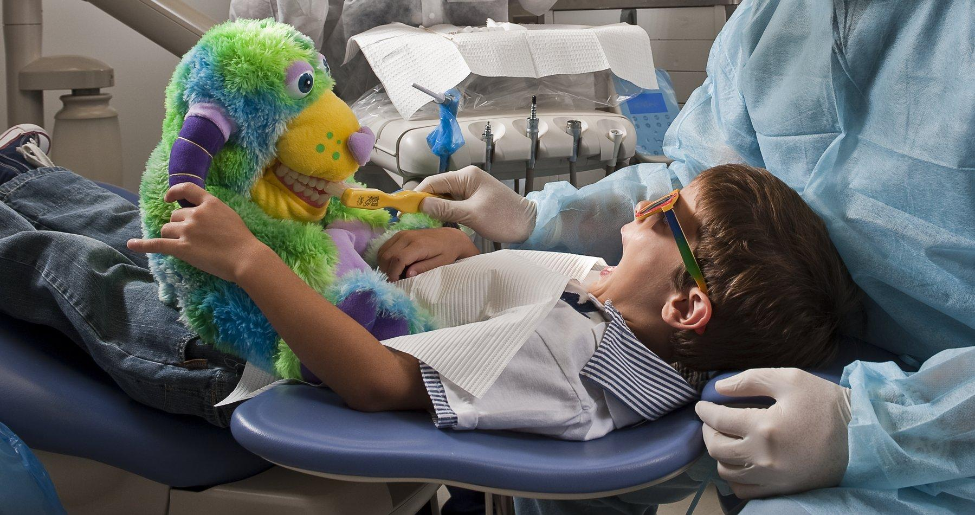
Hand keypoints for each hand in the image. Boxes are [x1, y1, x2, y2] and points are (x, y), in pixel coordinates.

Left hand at [127, 183, 268, 282]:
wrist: (245, 258)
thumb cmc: (242, 240)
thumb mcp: (229, 216)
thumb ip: (212, 212)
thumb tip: (198, 215)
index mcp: (209, 203)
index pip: (187, 189)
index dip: (174, 192)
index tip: (168, 198)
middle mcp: (196, 214)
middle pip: (175, 216)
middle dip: (179, 226)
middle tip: (194, 239)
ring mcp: (187, 230)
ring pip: (167, 230)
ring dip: (172, 237)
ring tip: (188, 247)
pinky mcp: (182, 248)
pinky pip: (157, 244)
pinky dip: (142, 244)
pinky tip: (131, 244)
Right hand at [377, 227, 478, 279]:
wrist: (451, 237)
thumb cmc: (448, 252)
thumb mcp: (440, 264)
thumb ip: (424, 268)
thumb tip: (407, 275)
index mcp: (418, 245)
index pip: (398, 259)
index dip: (393, 273)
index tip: (395, 283)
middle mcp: (407, 237)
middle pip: (387, 256)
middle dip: (387, 271)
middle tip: (394, 280)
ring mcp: (402, 234)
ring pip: (383, 251)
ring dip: (384, 265)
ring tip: (394, 273)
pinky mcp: (399, 234)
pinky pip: (385, 247)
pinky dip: (385, 257)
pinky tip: (393, 265)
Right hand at [416, 166, 536, 243]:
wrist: (529, 225)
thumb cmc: (504, 218)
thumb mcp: (472, 215)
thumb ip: (446, 209)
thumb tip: (421, 205)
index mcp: (466, 177)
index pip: (433, 182)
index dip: (417, 196)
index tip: (404, 210)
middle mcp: (466, 180)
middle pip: (436, 189)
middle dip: (423, 203)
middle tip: (410, 220)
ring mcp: (469, 190)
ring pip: (442, 198)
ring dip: (432, 210)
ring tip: (420, 223)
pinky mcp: (472, 201)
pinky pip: (451, 205)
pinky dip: (442, 213)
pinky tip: (436, 223)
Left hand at [694, 368, 851, 498]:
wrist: (862, 437)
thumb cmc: (827, 404)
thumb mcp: (790, 379)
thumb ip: (751, 380)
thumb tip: (719, 387)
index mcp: (763, 427)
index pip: (718, 420)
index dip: (704, 411)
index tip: (702, 405)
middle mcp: (762, 456)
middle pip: (716, 448)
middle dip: (708, 432)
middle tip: (711, 421)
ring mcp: (772, 477)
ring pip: (726, 472)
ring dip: (719, 455)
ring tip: (724, 440)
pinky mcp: (782, 490)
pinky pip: (744, 491)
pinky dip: (734, 477)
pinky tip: (739, 463)